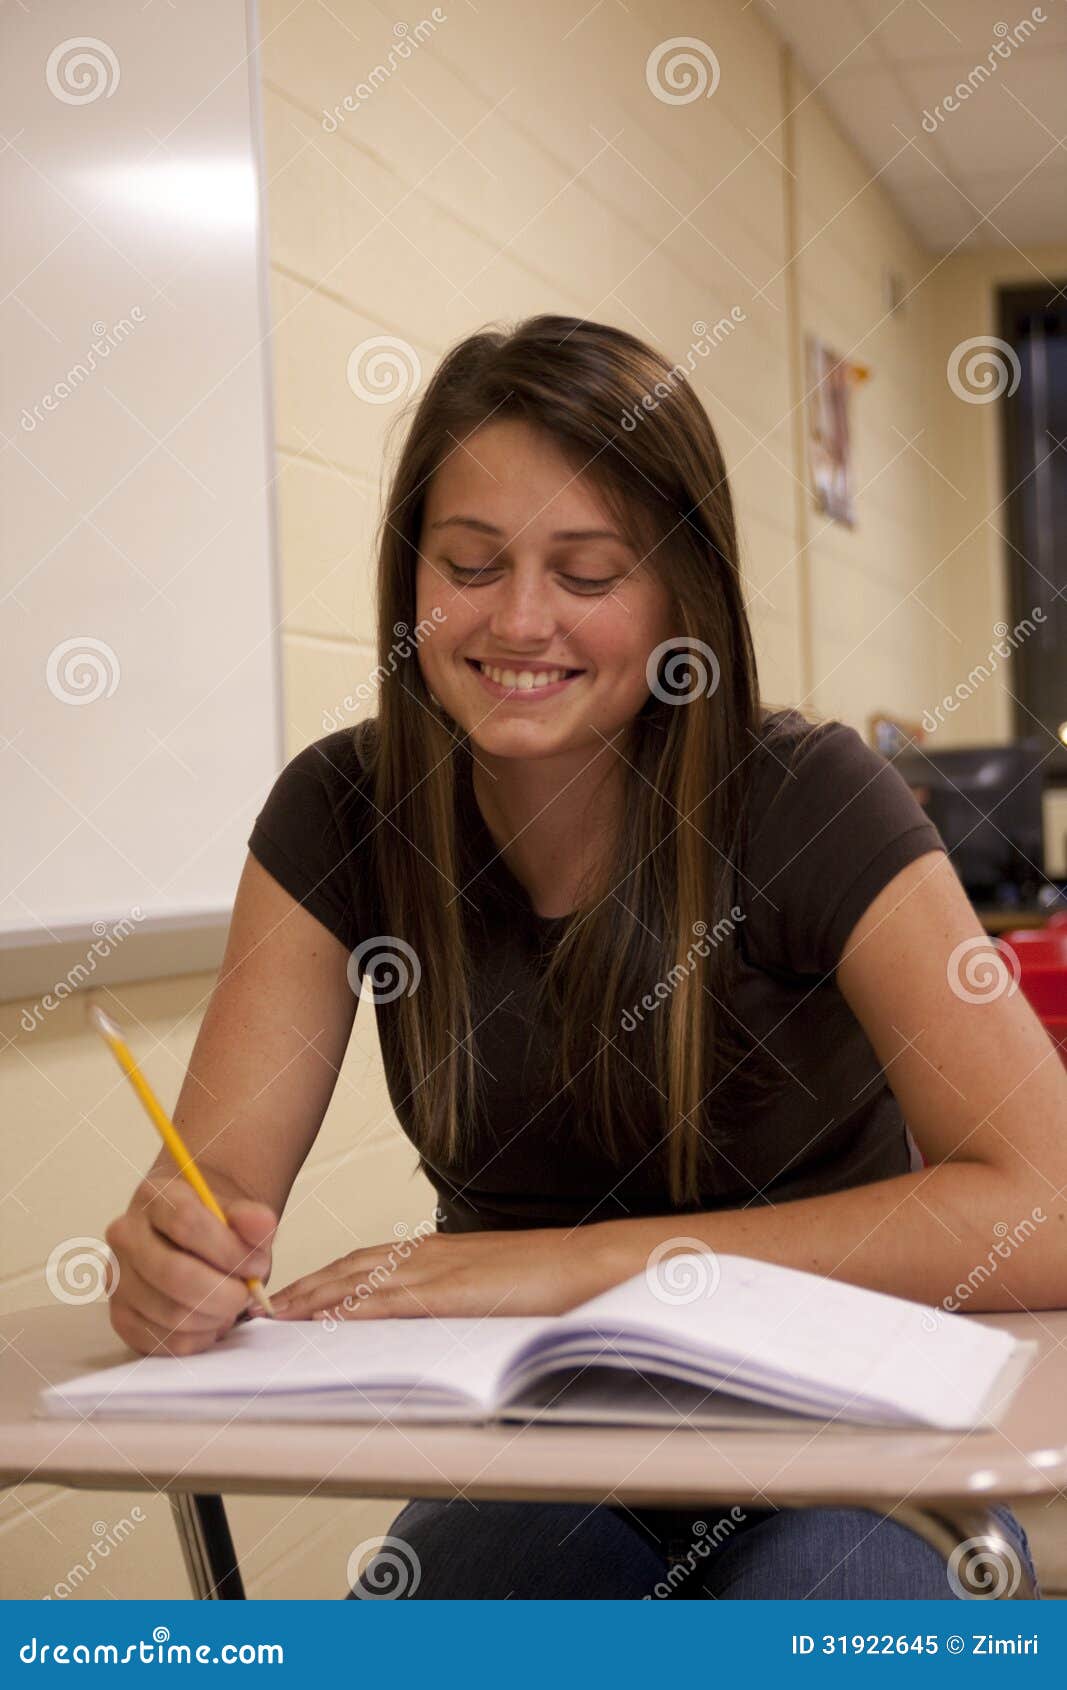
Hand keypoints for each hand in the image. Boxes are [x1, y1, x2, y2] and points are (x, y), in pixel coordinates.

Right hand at [105, 1169, 276, 1355]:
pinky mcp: (121, 1316)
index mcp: (154, 1197)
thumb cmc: (215, 1229)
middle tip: (247, 1294)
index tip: (257, 1264)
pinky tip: (212, 1319)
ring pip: (172, 1313)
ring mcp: (117, 1278)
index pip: (187, 1223)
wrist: (190, 1241)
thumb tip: (262, 1223)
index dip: (230, 1250)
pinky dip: (200, 1337)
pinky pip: (166, 1340)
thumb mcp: (238, 1214)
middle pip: (175, 1274)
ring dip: (215, 1316)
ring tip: (231, 1304)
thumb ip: (253, 1218)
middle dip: (224, 1293)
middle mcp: (126, 1236)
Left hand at [268, 1224, 628, 1322]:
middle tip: (267, 1306)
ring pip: (358, 1280)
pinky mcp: (450, 1291)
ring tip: (278, 1314)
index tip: (296, 1295)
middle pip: (350, 1267)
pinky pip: (388, 1301)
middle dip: (306, 1286)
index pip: (367, 1261)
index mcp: (440, 1252)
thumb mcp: (490, 1287)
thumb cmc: (549, 1280)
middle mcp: (430, 1254)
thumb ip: (456, 1298)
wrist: (588, 1264)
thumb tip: (432, 1321)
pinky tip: (325, 1321)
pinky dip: (351, 1310)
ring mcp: (438, 1269)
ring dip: (314, 1295)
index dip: (327, 1278)